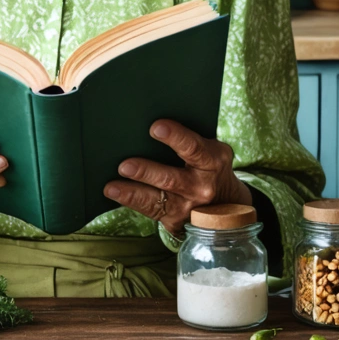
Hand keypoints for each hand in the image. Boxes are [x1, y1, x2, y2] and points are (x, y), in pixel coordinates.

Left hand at [103, 119, 250, 236]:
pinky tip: (114, 193)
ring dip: (132, 192)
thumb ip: (189, 139)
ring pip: (157, 200)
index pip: (193, 147)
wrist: (226, 203)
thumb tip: (150, 119)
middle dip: (146, 172)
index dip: (175, 136)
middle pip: (171, 178)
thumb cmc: (208, 164)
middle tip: (125, 165)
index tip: (155, 127)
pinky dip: (131, 201)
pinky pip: (150, 211)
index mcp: (212, 160)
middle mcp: (202, 186)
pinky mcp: (176, 220)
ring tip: (112, 187)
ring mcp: (189, 206)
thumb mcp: (210, 149)